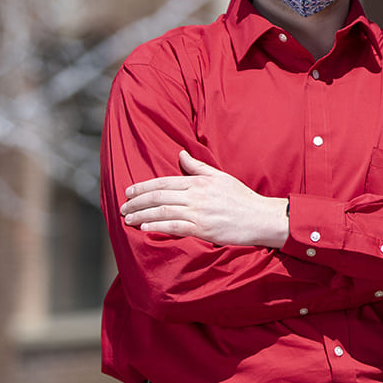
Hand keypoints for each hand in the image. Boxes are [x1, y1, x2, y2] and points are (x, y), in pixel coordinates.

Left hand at [120, 151, 288, 247]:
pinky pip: (174, 227)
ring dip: (141, 215)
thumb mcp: (220, 177)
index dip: (143, 187)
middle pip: (158, 197)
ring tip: (127, 219)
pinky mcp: (203, 230)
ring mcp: (198, 213)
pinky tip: (144, 228)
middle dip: (137, 202)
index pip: (164, 183)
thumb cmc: (240, 198)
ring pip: (162, 212)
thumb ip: (197, 167)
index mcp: (198, 182)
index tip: (128, 192)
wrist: (260, 218)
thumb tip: (181, 153)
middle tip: (122, 208)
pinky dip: (157, 227)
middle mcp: (196, 196)